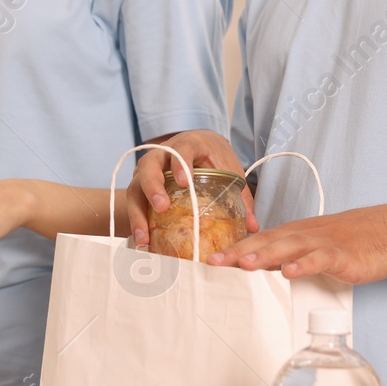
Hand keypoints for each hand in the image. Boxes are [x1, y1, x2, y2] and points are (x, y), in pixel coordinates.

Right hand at [126, 129, 257, 245]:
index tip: (183, 181)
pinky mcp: (141, 186)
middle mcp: (162, 155)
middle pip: (149, 166)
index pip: (181, 148)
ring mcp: (148, 170)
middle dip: (152, 187)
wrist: (198, 146)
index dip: (180, 162)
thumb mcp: (230, 171)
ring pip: (135, 187)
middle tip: (162, 207)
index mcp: (188, 144)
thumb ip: (241, 197)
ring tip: (144, 236)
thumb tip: (252, 226)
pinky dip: (136, 222)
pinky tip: (143, 240)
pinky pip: (134, 202)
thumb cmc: (215, 158)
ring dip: (138, 212)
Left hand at [218, 204, 386, 283]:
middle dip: (239, 252)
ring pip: (289, 248)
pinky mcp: (343, 256)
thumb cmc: (352, 240)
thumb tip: (260, 264)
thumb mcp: (314, 245)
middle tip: (215, 261)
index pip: (259, 241)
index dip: (234, 249)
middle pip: (267, 242)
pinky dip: (305, 264)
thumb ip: (287, 255)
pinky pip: (321, 259)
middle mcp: (304, 235)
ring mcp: (323, 244)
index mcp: (295, 234)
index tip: (210, 259)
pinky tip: (290, 272)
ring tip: (243, 265)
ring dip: (265, 256)